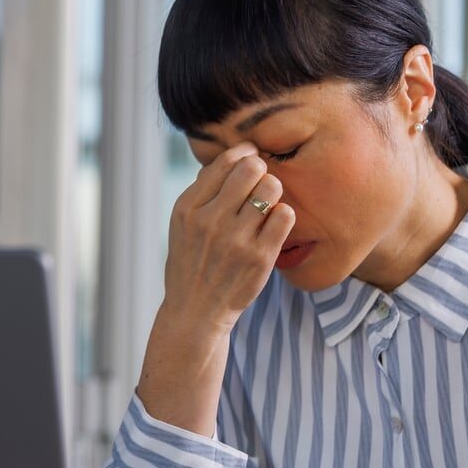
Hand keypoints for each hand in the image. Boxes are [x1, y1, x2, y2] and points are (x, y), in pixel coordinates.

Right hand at [160, 142, 295, 332]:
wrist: (195, 312)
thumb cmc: (192, 261)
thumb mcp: (182, 223)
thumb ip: (204, 189)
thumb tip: (236, 155)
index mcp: (188, 207)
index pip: (226, 161)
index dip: (245, 156)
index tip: (250, 166)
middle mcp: (210, 220)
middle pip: (252, 168)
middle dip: (261, 172)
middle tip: (260, 187)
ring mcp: (235, 239)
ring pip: (272, 188)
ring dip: (273, 194)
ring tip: (265, 208)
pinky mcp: (259, 257)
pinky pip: (285, 215)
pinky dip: (283, 216)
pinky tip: (272, 227)